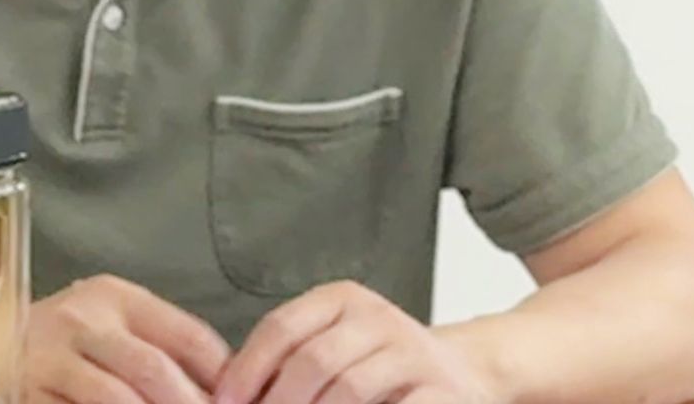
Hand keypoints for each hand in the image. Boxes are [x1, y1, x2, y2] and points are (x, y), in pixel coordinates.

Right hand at [24, 274, 232, 403]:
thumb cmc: (63, 346)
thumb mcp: (111, 330)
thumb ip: (161, 350)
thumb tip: (223, 390)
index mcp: (115, 298)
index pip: (188, 337)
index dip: (223, 378)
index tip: (243, 403)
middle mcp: (80, 321)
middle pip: (154, 372)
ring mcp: (48, 361)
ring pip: (117, 400)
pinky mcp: (28, 395)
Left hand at [213, 282, 501, 403]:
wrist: (470, 373)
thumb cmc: (383, 371)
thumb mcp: (338, 348)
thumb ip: (290, 363)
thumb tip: (227, 395)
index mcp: (343, 300)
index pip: (282, 327)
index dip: (247, 369)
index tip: (223, 403)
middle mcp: (379, 317)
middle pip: (312, 361)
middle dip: (277, 403)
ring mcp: (414, 353)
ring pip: (349, 389)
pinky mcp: (445, 391)